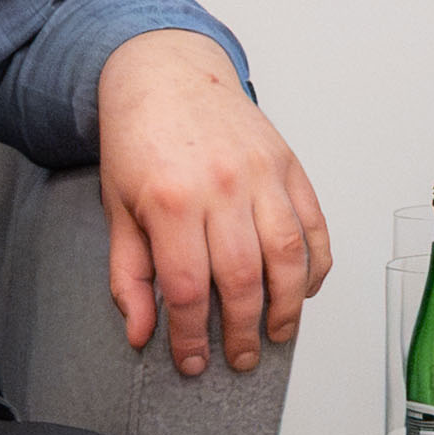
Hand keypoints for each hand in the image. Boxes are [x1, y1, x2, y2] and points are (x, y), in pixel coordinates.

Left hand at [96, 29, 333, 377]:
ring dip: (287, 306)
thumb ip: (129, 275)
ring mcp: (262, 174)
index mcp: (170, 202)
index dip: (191, 336)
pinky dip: (315, 263)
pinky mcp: (288, 164)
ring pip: (288, 256)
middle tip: (240, 359)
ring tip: (278, 334)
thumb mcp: (117, 209)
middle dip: (242, 332)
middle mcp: (221, 188)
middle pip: (243, 280)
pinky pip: (314, 224)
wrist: (166, 73)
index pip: (188, 290)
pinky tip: (304, 289)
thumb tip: (141, 333)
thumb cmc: (139, 140)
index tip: (192, 361)